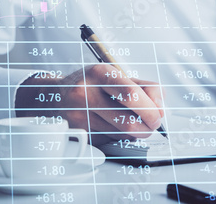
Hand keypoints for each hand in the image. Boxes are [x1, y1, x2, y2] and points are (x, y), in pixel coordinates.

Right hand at [16, 64, 164, 143]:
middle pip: (129, 121)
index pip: (132, 94)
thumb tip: (161, 106)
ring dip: (134, 133)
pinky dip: (117, 136)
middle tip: (152, 124)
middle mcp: (85, 93)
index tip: (158, 114)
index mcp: (99, 73)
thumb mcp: (114, 75)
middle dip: (148, 127)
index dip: (151, 109)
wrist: (54, 96)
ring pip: (121, 134)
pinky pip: (109, 141)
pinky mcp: (77, 133)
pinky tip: (111, 125)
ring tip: (130, 121)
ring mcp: (78, 115)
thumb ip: (143, 87)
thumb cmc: (90, 84)